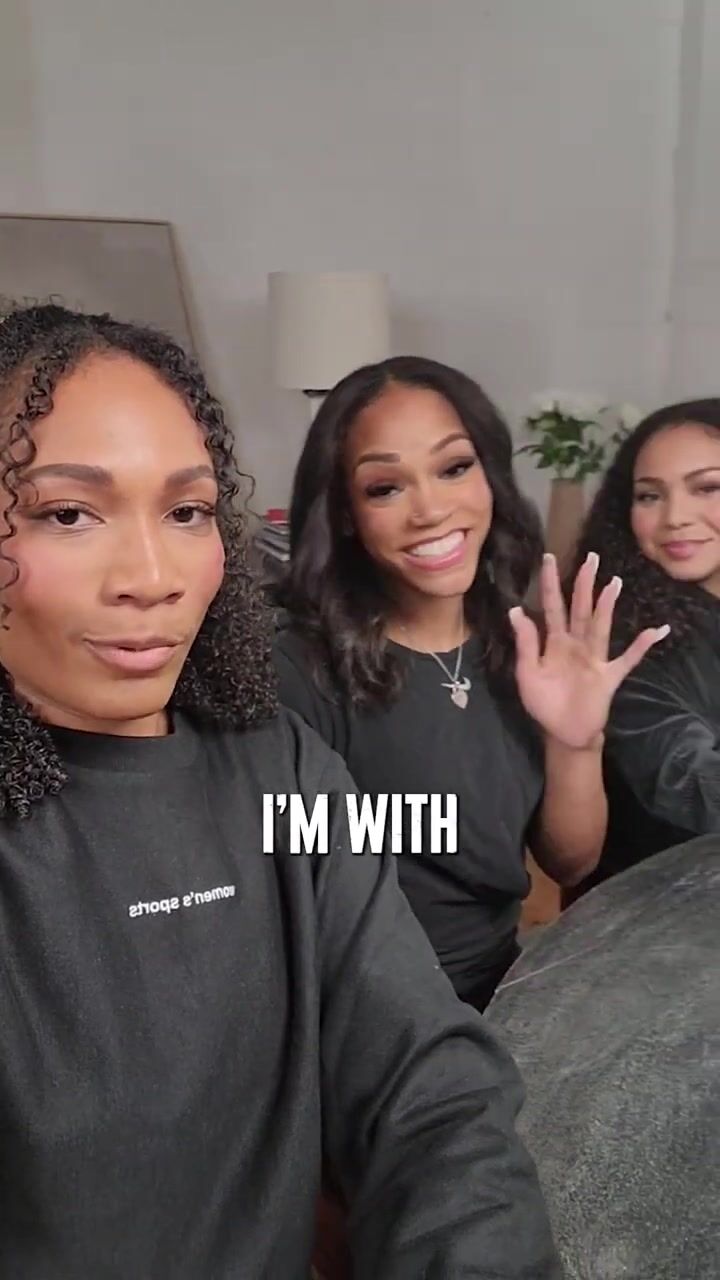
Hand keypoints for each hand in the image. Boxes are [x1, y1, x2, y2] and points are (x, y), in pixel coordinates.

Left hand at [508, 551, 669, 750]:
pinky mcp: (609, 676)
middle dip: (584, 584)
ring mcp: (594, 658)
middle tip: (590, 558)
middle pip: (580, 609)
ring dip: (607, 605)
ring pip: (601, 626)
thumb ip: (526, 643)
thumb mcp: (527, 673)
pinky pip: (628, 659)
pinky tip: (656, 631)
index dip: (549, 584)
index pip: (551, 607)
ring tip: (613, 583)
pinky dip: (642, 646)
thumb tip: (516, 611)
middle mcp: (576, 644)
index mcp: (554, 643)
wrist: (563, 733)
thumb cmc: (544, 703)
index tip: (547, 558)